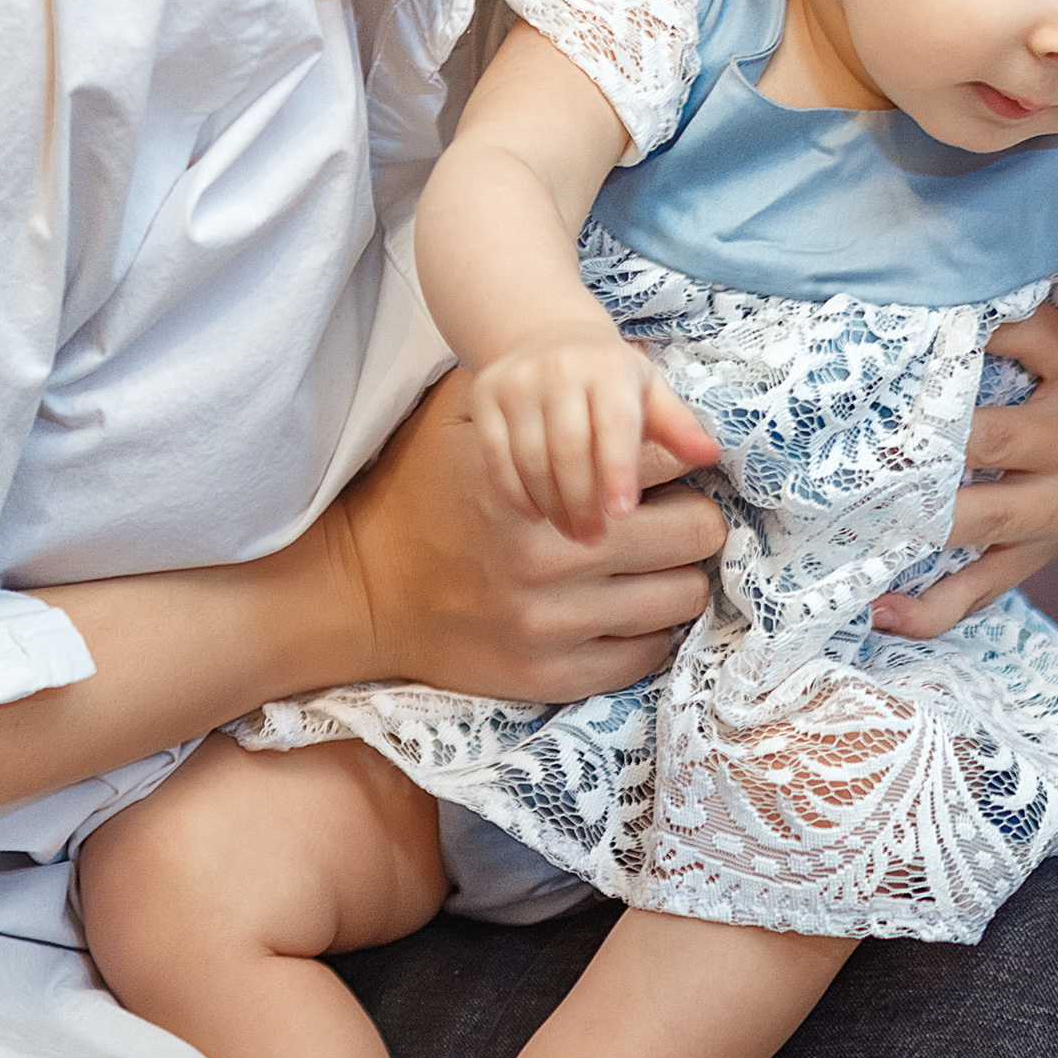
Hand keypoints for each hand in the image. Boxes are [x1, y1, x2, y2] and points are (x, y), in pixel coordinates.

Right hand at [330, 367, 724, 702]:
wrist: (361, 588)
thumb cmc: (422, 487)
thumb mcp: (470, 414)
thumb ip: (548, 390)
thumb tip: (658, 381)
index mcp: (544, 481)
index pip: (665, 458)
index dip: (675, 457)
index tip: (667, 465)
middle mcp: (556, 554)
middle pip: (696, 530)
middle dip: (689, 516)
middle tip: (667, 515)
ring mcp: (557, 623)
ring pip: (683, 596)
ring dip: (675, 575)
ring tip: (649, 562)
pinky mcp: (553, 676)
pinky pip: (648, 654)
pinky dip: (648, 629)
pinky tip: (622, 606)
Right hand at [471, 324, 720, 543]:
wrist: (548, 337)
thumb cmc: (611, 380)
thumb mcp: (649, 393)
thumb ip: (678, 426)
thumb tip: (710, 454)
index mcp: (609, 366)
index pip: (613, 424)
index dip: (618, 469)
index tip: (623, 512)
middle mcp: (560, 367)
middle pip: (569, 448)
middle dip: (583, 500)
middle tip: (596, 538)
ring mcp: (517, 382)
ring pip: (531, 457)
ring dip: (552, 503)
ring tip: (572, 531)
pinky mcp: (484, 396)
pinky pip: (495, 456)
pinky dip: (516, 491)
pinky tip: (536, 513)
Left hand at [870, 300, 1057, 638]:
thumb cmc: (1050, 376)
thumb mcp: (1043, 335)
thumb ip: (991, 316)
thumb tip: (897, 291)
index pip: (1008, 340)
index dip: (940, 341)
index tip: (877, 345)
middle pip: (986, 438)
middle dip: (911, 441)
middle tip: (840, 437)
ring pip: (981, 519)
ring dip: (909, 522)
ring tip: (843, 516)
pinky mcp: (1049, 556)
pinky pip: (983, 590)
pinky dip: (928, 609)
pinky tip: (879, 610)